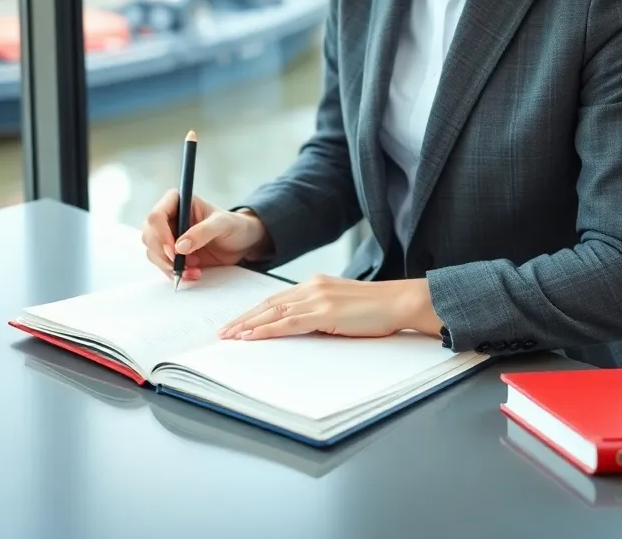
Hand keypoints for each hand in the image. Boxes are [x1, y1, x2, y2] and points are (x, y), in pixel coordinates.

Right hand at [141, 190, 270, 281]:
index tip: (174, 250)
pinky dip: (175, 273)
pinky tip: (192, 274)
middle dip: (163, 254)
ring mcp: (168, 236)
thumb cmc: (234, 225)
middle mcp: (169, 218)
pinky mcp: (172, 254)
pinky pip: (163, 265)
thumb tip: (179, 246)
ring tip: (194, 270)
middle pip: (149, 236)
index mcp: (177, 202)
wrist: (241, 242)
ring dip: (169, 266)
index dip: (160, 234)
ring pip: (153, 253)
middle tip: (182, 264)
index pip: (156, 216)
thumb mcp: (222, 225)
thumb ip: (203, 232)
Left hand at [217, 275, 443, 340]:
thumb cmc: (377, 309)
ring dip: (248, 326)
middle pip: (268, 304)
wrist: (399, 301)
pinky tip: (251, 337)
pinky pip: (288, 322)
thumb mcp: (342, 306)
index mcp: (315, 284)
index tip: (237, 323)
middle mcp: (312, 286)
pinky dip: (266, 330)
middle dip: (243, 319)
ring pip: (273, 312)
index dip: (254, 312)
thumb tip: (304, 327)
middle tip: (223, 332)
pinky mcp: (325, 312)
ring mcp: (317, 298)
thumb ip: (321, 312)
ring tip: (229, 337)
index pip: (276, 299)